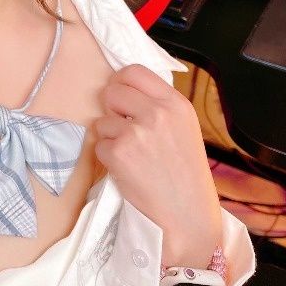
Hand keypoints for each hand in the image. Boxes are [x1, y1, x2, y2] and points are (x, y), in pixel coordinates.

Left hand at [92, 65, 221, 262]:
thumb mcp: (183, 128)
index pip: (134, 71)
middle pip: (111, 90)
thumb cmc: (185, 174)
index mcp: (175, 103)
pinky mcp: (118, 153)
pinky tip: (128, 170)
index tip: (120, 95)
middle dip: (111, 108)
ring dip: (110, 137)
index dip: (120, 82)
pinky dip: (107, 158)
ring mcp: (136, 132)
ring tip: (133, 156)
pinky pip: (98, 145)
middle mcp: (157, 113)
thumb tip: (124, 89)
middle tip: (123, 128)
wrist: (187, 214)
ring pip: (101, 121)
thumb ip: (158, 106)